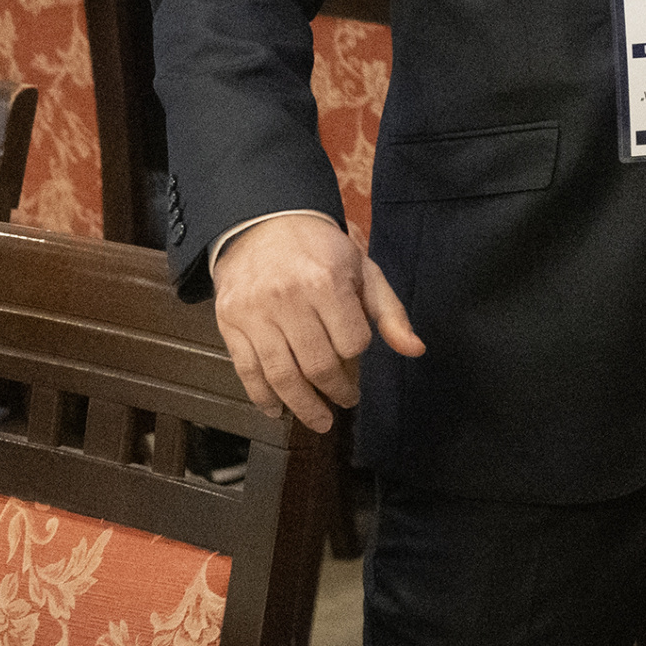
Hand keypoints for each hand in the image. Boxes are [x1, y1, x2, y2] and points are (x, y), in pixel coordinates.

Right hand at [213, 213, 423, 432]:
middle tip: (346, 400)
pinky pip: (247, 370)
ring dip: (302, 406)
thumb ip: (389, 312)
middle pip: (317, 364)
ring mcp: (255, 313)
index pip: (352, 342)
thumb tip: (415, 350)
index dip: (358, 353)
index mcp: (326, 283)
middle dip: (336, 390)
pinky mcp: (230, 323)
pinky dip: (261, 397)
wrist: (262, 225)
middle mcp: (288, 299)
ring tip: (319, 420)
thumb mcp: (363, 270)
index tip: (357, 354)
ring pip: (281, 375)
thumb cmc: (321, 251)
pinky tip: (276, 411)